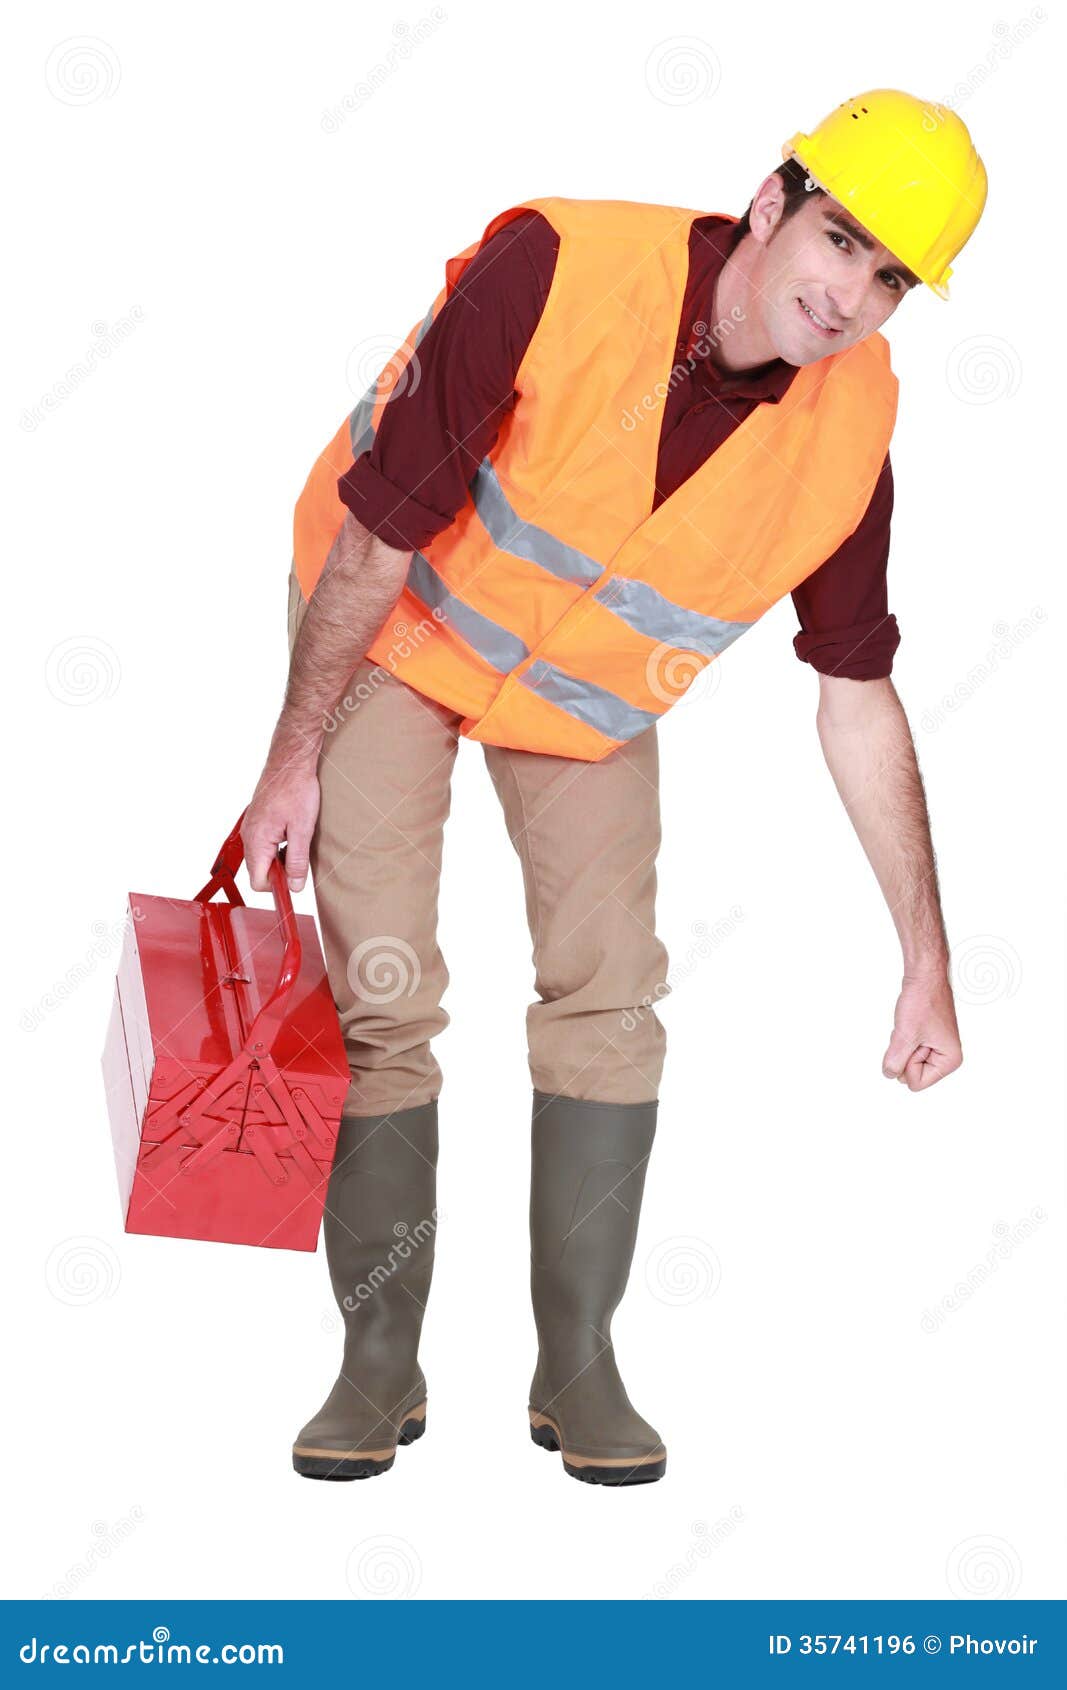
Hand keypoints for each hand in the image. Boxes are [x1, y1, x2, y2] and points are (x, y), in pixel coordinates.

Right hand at [242, 761, 319, 894]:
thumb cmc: (296, 789)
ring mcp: (251, 828)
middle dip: (280, 872)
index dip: (277, 886)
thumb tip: (295, 886)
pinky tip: (291, 832)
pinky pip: (263, 844)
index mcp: (257, 841)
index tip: (294, 881)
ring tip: (297, 840)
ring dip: (280, 858)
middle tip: (300, 857)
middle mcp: (249, 836)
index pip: (258, 882)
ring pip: (262, 858)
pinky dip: (277, 845)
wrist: (290, 761)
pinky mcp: (256, 821)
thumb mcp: (302, 829)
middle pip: (259, 871)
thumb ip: (297, 860)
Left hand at [881, 967, 962, 1090]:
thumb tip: (889, 1074)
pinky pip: (907, 1048)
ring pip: (907, 1060)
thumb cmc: (923, 1001)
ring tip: (911, 1025)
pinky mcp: (927, 1038)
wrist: (925, 976)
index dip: (907, 1063)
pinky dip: (903, 1037)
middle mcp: (946, 1057)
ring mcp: (937, 1048)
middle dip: (904, 1053)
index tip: (916, 1039)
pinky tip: (909, 1023)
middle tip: (912, 1031)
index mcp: (950, 1061)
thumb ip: (895, 1061)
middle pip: (912, 1073)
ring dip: (902, 1044)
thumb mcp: (905, 1036)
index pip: (916, 1083)